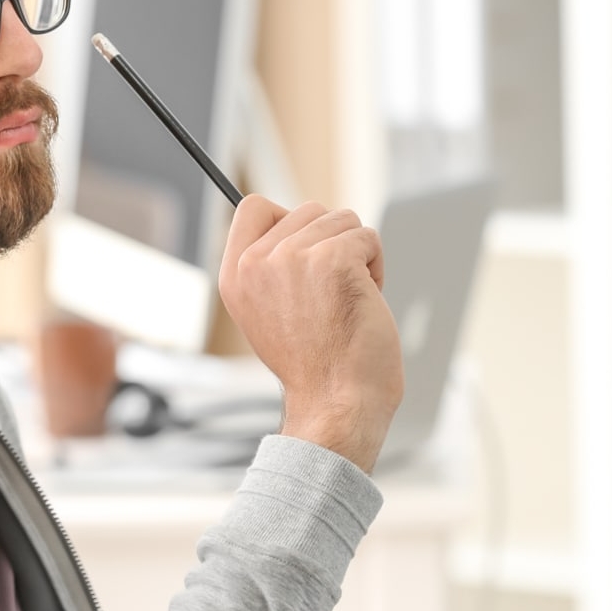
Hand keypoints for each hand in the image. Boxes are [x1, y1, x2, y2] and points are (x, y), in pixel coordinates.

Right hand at [218, 195, 402, 471]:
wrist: (337, 402)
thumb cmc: (315, 364)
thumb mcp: (266, 313)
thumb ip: (270, 268)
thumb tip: (298, 227)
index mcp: (235, 275)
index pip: (253, 207)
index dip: (288, 220)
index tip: (306, 252)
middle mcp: (256, 263)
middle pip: (307, 209)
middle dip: (331, 242)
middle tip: (330, 292)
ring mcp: (294, 258)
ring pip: (342, 220)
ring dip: (356, 254)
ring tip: (347, 298)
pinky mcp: (333, 260)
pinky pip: (367, 236)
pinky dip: (376, 266)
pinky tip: (365, 299)